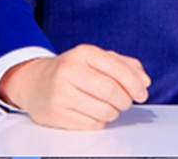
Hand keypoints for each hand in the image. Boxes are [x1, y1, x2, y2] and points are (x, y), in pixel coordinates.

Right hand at [0, 44, 150, 129]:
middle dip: (125, 101)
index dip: (135, 85)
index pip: (119, 70)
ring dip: (113, 113)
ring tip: (108, 107)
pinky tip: (93, 113)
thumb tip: (144, 81)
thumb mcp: (95, 59)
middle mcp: (69, 71)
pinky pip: (91, 124)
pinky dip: (99, 122)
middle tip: (125, 102)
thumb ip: (123, 65)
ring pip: (104, 111)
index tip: (141, 93)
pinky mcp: (56, 114)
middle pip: (112, 92)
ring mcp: (61, 93)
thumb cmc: (71, 70)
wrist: (34, 82)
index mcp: (83, 53)